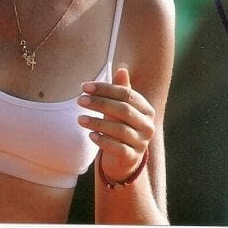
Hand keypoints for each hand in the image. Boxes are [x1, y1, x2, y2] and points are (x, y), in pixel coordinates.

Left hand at [78, 66, 154, 181]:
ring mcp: (141, 143)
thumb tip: (122, 68)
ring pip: (119, 130)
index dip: (105, 89)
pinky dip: (103, 140)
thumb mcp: (120, 108)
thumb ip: (121, 89)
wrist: (123, 159)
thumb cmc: (120, 126)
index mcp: (146, 109)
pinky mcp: (132, 158)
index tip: (84, 87)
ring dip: (97, 122)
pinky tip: (90, 135)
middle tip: (79, 100)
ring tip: (79, 119)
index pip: (126, 94)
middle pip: (123, 110)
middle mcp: (148, 125)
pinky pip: (118, 148)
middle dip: (100, 103)